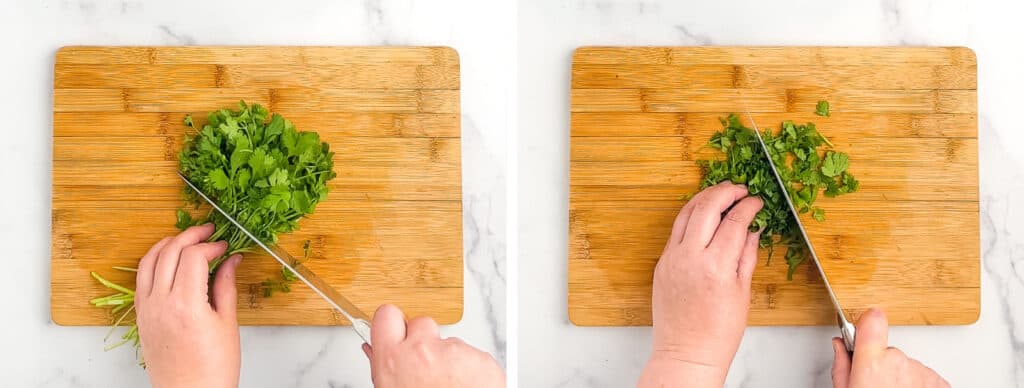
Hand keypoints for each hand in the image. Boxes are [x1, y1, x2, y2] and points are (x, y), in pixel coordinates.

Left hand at [134, 224, 242, 387]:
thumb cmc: (213, 368)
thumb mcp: (227, 324)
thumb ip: (226, 286)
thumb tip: (231, 260)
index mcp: (186, 305)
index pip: (193, 257)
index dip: (211, 245)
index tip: (225, 246)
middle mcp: (161, 304)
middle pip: (169, 252)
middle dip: (190, 236)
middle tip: (208, 232)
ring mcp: (147, 309)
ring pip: (149, 261)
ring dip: (167, 244)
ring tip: (186, 239)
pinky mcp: (141, 316)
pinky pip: (141, 279)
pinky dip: (153, 262)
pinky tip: (168, 260)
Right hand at [362, 304, 504, 387]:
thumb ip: (382, 366)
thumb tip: (373, 350)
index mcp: (395, 360)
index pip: (385, 315)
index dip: (392, 325)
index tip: (395, 332)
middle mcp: (425, 350)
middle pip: (421, 323)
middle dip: (423, 340)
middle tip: (424, 366)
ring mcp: (456, 352)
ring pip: (449, 342)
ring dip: (448, 359)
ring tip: (447, 386)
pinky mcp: (481, 359)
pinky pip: (472, 355)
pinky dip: (470, 369)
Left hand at [638, 182, 762, 386]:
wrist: (686, 352)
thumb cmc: (718, 332)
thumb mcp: (742, 292)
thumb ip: (746, 255)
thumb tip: (753, 230)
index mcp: (715, 266)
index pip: (734, 222)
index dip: (748, 207)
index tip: (757, 201)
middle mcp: (689, 257)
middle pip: (706, 208)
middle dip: (725, 193)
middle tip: (740, 189)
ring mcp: (671, 259)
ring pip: (686, 214)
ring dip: (704, 199)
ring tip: (721, 194)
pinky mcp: (661, 263)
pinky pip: (675, 231)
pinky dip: (690, 217)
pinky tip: (703, 216)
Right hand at [832, 308, 948, 387]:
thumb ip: (843, 365)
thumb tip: (840, 346)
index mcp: (872, 360)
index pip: (872, 320)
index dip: (868, 321)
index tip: (865, 323)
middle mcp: (899, 361)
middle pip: (889, 351)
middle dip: (883, 363)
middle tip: (876, 383)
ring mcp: (922, 371)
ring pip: (908, 365)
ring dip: (901, 376)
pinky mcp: (940, 382)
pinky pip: (925, 377)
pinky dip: (918, 385)